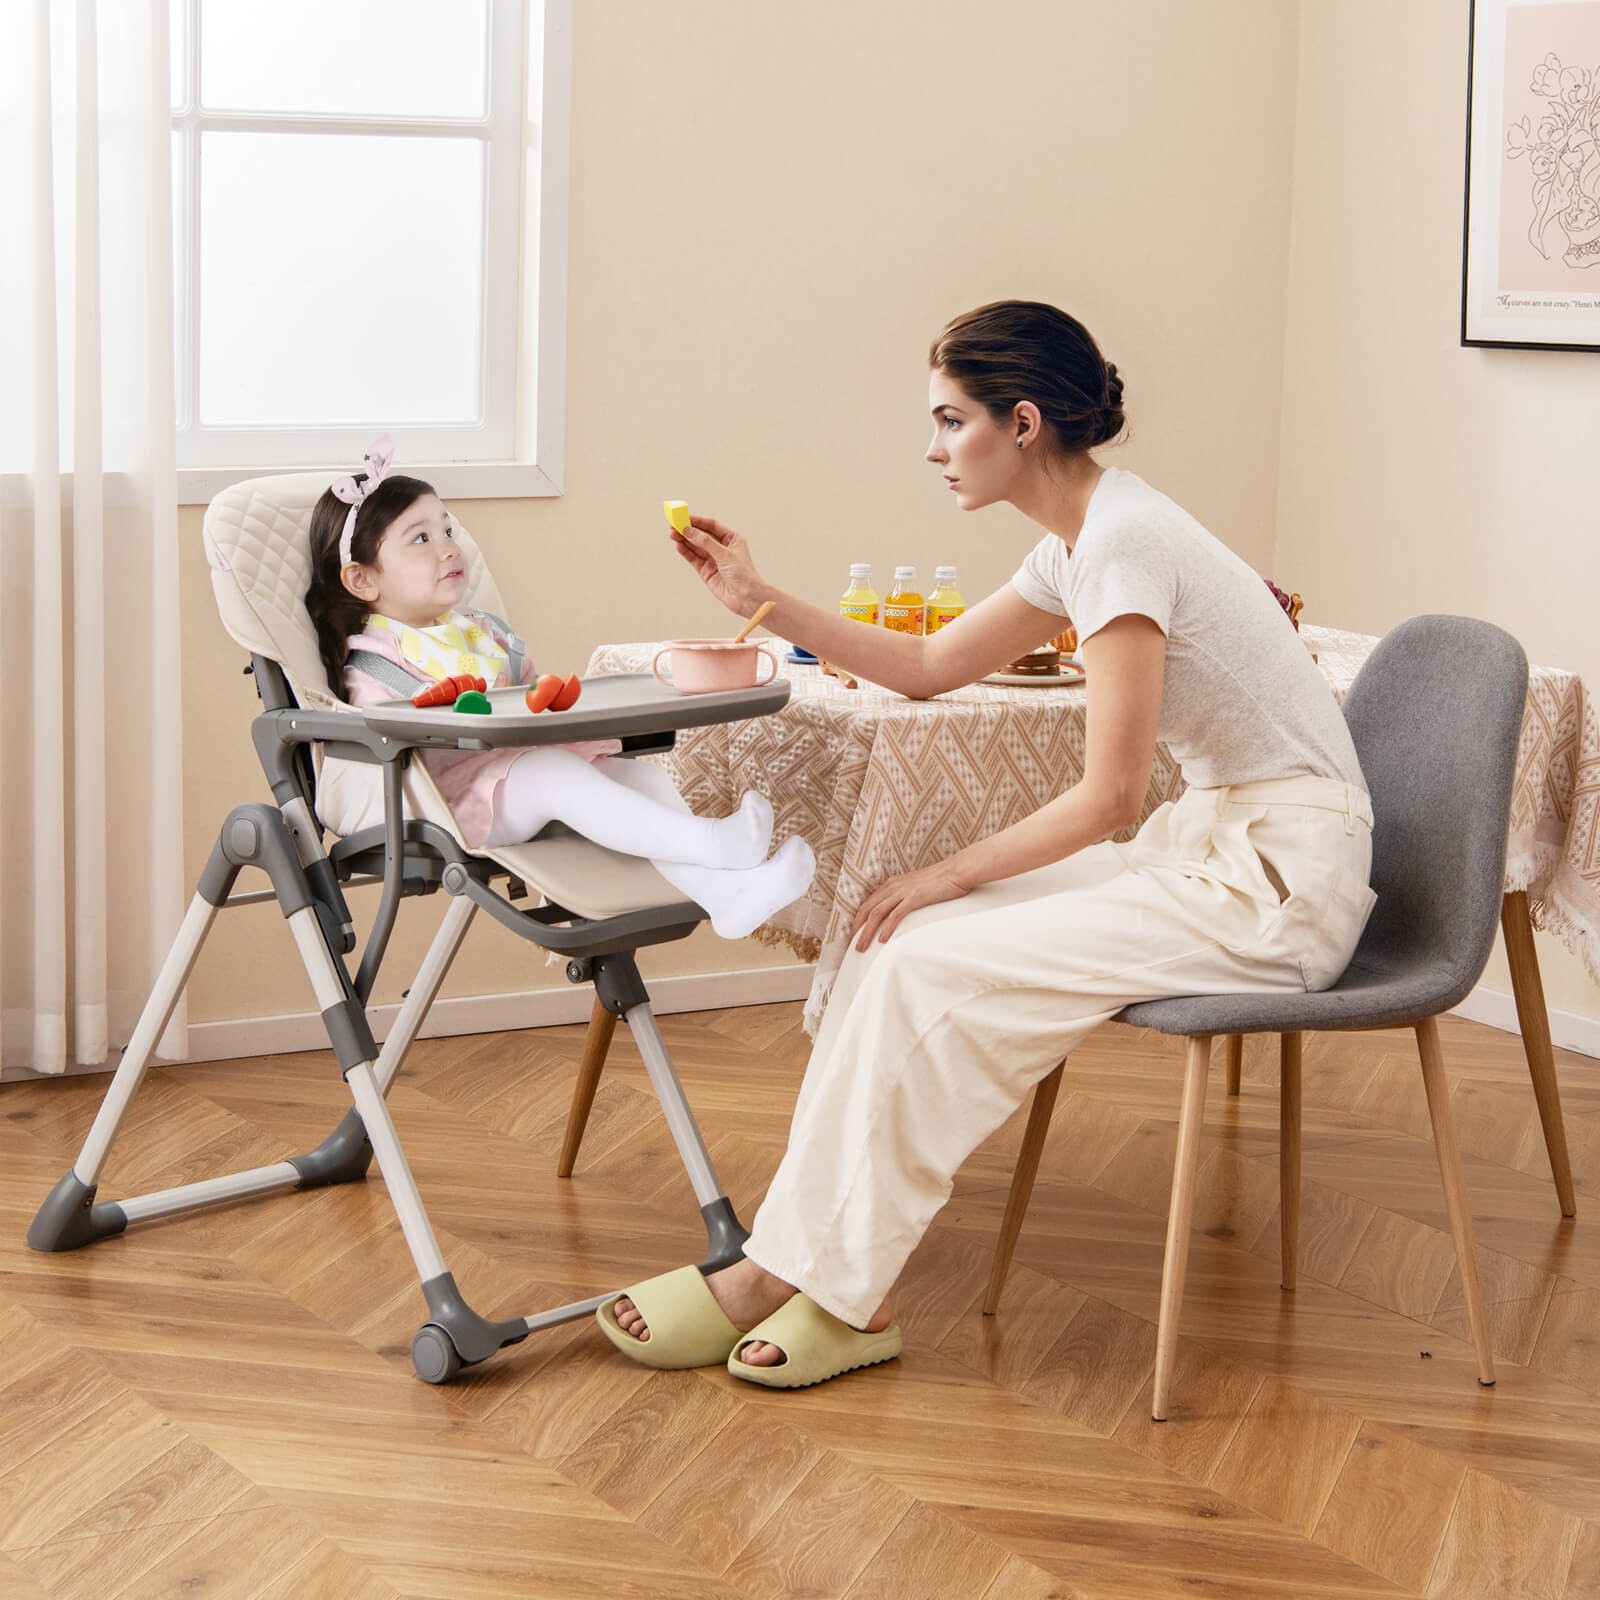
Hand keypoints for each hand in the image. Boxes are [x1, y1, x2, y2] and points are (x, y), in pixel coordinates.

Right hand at [670, 514, 768, 616]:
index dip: (698, 520)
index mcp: (732, 539)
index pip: (712, 525)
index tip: (684, 516)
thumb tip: (689, 531)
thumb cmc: (744, 574)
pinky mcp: (706, 571)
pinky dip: (685, 552)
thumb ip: (705, 542)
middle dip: (688, 529)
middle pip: (701, 535)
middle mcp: (722, 548)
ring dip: (684, 539)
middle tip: (674, 524)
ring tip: (672, 533)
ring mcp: (713, 559)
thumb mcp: (725, 554)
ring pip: (695, 546)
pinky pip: (693, 558)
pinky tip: (678, 545)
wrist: (746, 597)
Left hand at [849, 860, 971, 950]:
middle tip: (852, 946)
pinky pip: (895, 915)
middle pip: (867, 909)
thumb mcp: (916, 888)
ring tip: (861, 947)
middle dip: (857, 929)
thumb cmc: (941, 882)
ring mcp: (903, 891)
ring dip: (867, 932)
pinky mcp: (915, 897)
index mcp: (892, 884)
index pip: (868, 904)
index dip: (858, 920)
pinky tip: (882, 940)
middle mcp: (893, 886)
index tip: (854, 935)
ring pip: (877, 913)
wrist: (957, 871)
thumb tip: (899, 913)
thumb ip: (905, 898)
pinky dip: (886, 928)